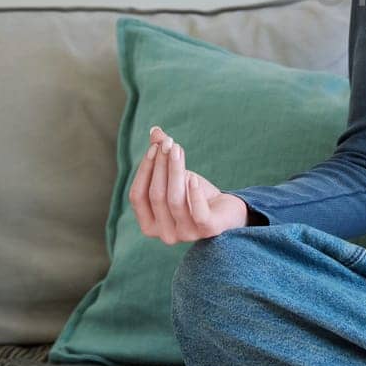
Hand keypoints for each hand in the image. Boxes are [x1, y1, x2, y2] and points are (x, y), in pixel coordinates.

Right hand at [128, 125, 249, 243]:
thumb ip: (163, 157)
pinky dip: (194, 194)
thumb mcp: (177, 176)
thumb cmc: (196, 194)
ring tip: (178, 149)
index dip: (144, 170)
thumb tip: (155, 131)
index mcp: (150, 225)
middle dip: (161, 166)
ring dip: (175, 171)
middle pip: (156, 195)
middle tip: (169, 143)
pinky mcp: (208, 230)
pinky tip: (193, 177)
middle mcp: (165, 234)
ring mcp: (186, 234)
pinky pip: (197, 212)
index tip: (154, 147)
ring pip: (174, 200)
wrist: (228, 210)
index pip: (137, 196)